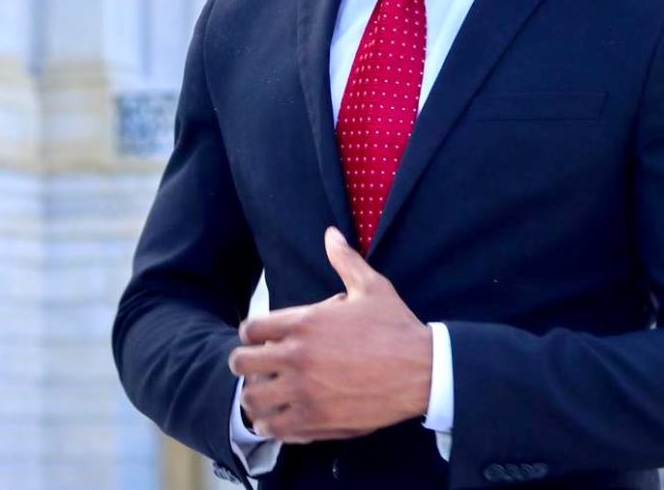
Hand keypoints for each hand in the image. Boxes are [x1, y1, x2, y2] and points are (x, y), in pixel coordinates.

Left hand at [229, 227, 432, 443]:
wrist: (420, 370)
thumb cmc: (395, 326)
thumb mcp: (371, 286)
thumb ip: (345, 260)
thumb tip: (331, 234)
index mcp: (305, 323)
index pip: (251, 329)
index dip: (251, 333)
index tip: (261, 338)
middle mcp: (297, 358)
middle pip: (242, 364)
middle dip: (246, 362)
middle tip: (260, 365)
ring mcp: (304, 392)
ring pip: (252, 400)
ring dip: (255, 396)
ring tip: (267, 393)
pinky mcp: (315, 422)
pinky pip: (274, 429)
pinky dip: (271, 424)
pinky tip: (280, 417)